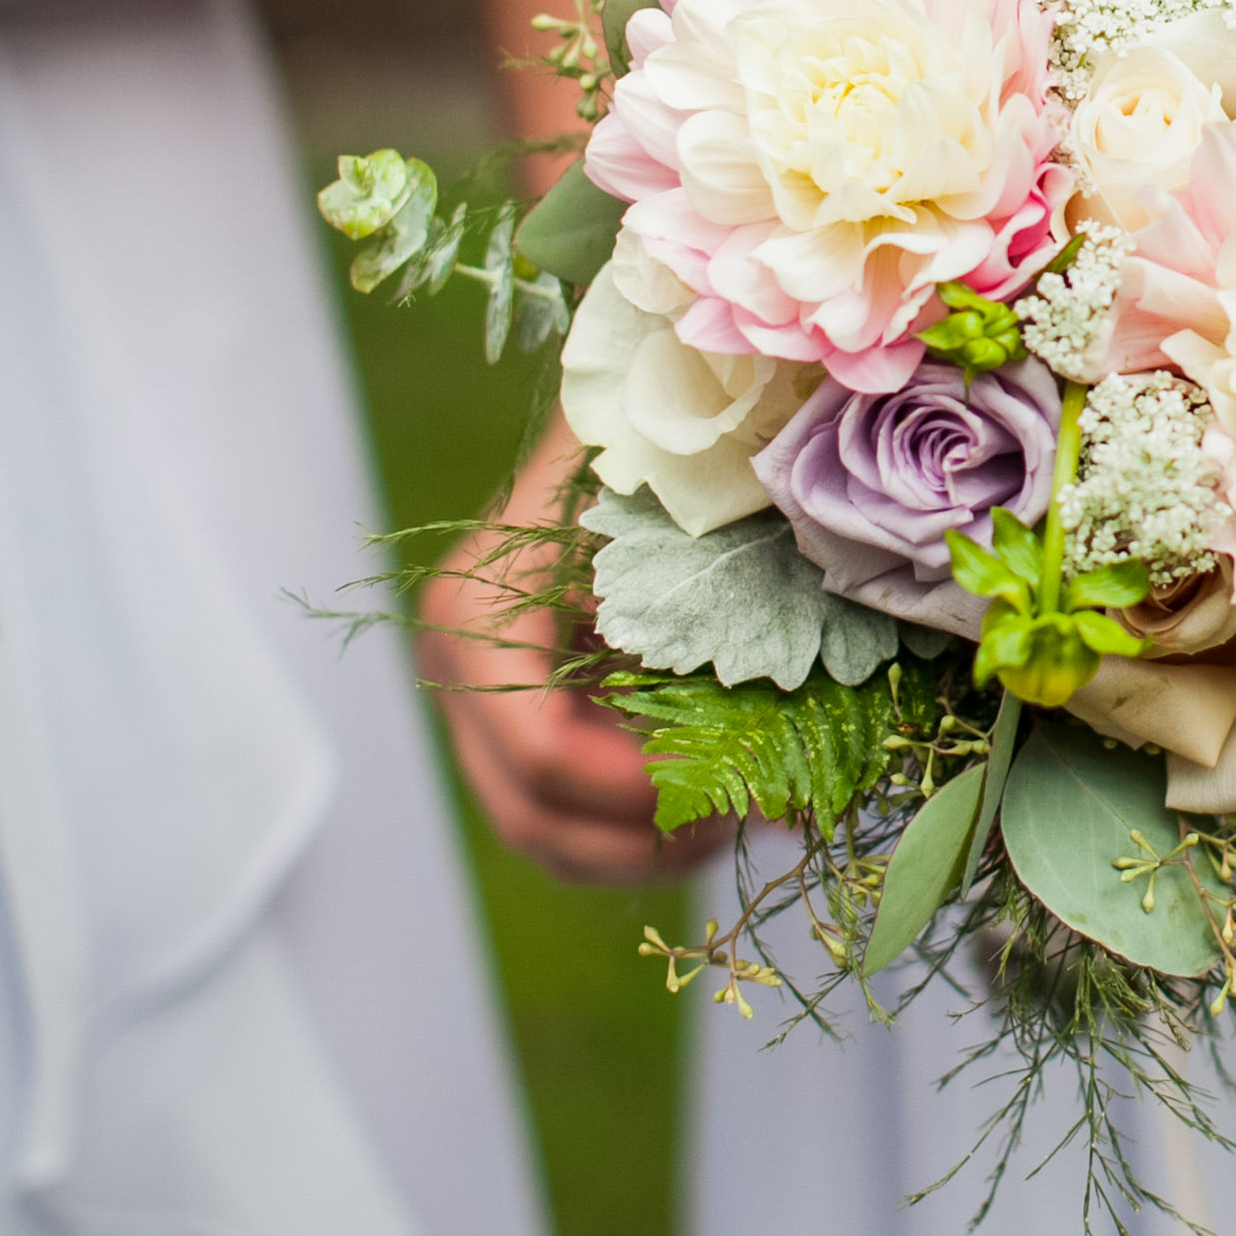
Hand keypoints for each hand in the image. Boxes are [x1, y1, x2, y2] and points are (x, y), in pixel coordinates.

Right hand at [420, 430, 732, 886]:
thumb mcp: (671, 491)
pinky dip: (641, 825)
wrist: (633, 388)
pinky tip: (726, 802)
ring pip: (545, 831)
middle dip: (647, 841)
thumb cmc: (655, 426)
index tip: (741, 789)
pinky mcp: (520, 711)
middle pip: (532, 815)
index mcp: (476, 611)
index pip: (544, 753)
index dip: (641, 792)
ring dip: (647, 848)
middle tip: (752, 822)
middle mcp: (457, 662)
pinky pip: (566, 807)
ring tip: (748, 820)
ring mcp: (481, 696)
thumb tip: (778, 691)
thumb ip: (706, 582)